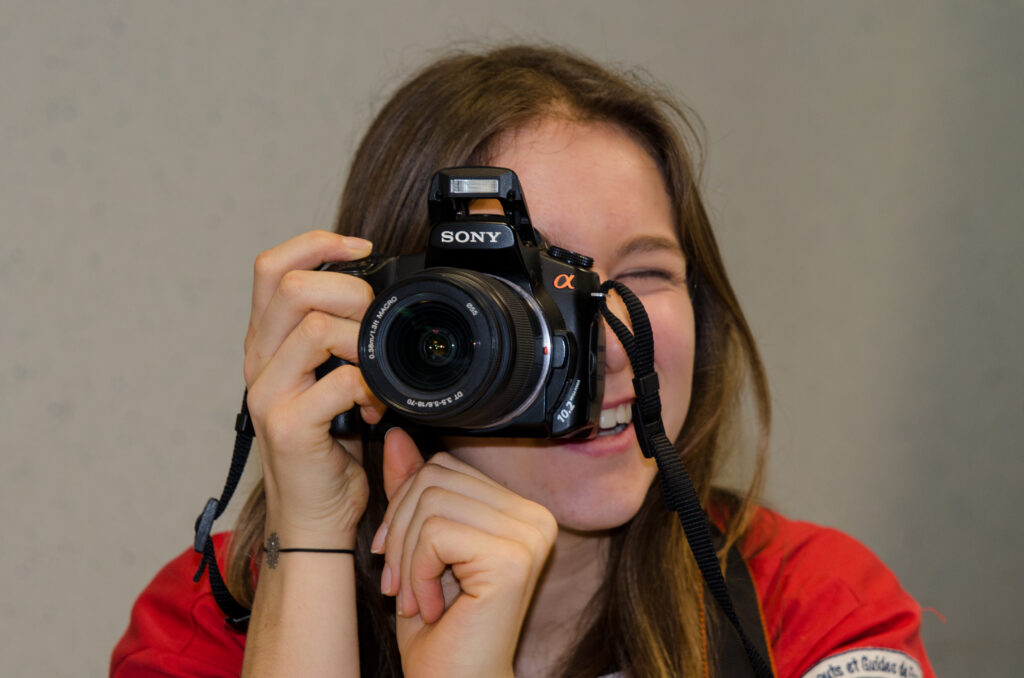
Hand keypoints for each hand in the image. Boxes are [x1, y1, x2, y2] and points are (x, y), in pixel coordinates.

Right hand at [243, 230, 385, 546]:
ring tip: (379, 370)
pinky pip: (340, 380)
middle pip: (291, 286)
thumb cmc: (330, 448)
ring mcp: (268, 394)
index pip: (272, 268)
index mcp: (267, 343)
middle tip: (376, 323)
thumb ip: (339, 341)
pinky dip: (373, 386)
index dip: (316, 244)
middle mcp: (259, 363)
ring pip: (314, 327)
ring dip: (362, 340)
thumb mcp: (331, 381)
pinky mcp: (288, 426)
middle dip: (350, 291)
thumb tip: (379, 300)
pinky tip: (378, 408)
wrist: (315, 515)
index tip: (361, 247)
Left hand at [373, 429, 557, 677]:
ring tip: (415, 598)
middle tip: (399, 584)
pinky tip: (431, 607)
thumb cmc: (439, 629)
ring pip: (430, 503)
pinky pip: (436, 533)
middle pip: (434, 477)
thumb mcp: (415, 546)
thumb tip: (397, 434)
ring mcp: (529, 535)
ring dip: (406, 559)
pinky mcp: (513, 558)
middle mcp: (534, 517)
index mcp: (519, 509)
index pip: (444, 466)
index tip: (397, 559)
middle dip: (400, 532)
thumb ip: (412, 490)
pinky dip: (417, 572)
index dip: (405, 508)